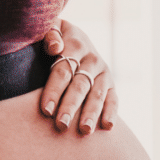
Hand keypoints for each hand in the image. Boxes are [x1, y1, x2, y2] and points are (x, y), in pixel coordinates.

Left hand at [40, 19, 117, 134]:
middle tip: (61, 124)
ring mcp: (103, 72)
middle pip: (80, 85)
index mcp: (75, 43)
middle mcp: (92, 58)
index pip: (64, 69)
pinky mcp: (110, 83)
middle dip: (70, 106)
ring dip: (91, 113)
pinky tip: (107, 126)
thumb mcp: (49, 28)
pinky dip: (112, 112)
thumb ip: (49, 34)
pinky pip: (113, 98)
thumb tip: (56, 47)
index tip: (46, 110)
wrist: (72, 36)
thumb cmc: (51, 38)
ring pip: (97, 94)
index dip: (54, 90)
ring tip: (84, 130)